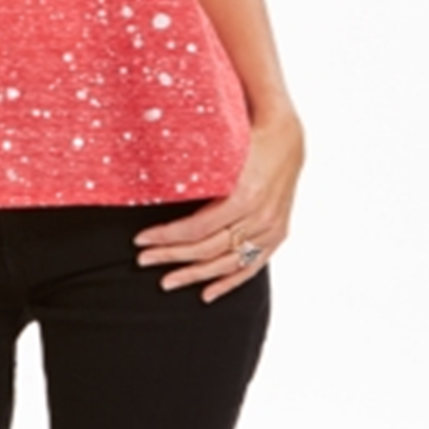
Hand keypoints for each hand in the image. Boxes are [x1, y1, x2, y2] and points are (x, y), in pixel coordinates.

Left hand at [133, 110, 304, 302]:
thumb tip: (150, 163)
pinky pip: (251, 266)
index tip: (141, 240)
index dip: (166, 237)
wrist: (287, 136)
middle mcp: (258, 216)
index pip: (196, 228)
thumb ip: (194, 159)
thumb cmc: (248, 134)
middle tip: (143, 260)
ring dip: (194, 275)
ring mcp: (270, 229)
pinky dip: (229, 282)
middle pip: (207, 248)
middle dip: (171, 256)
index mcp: (243, 194)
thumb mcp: (222, 145)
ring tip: (167, 280)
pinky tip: (207, 293)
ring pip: (226, 263)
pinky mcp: (277, 234)